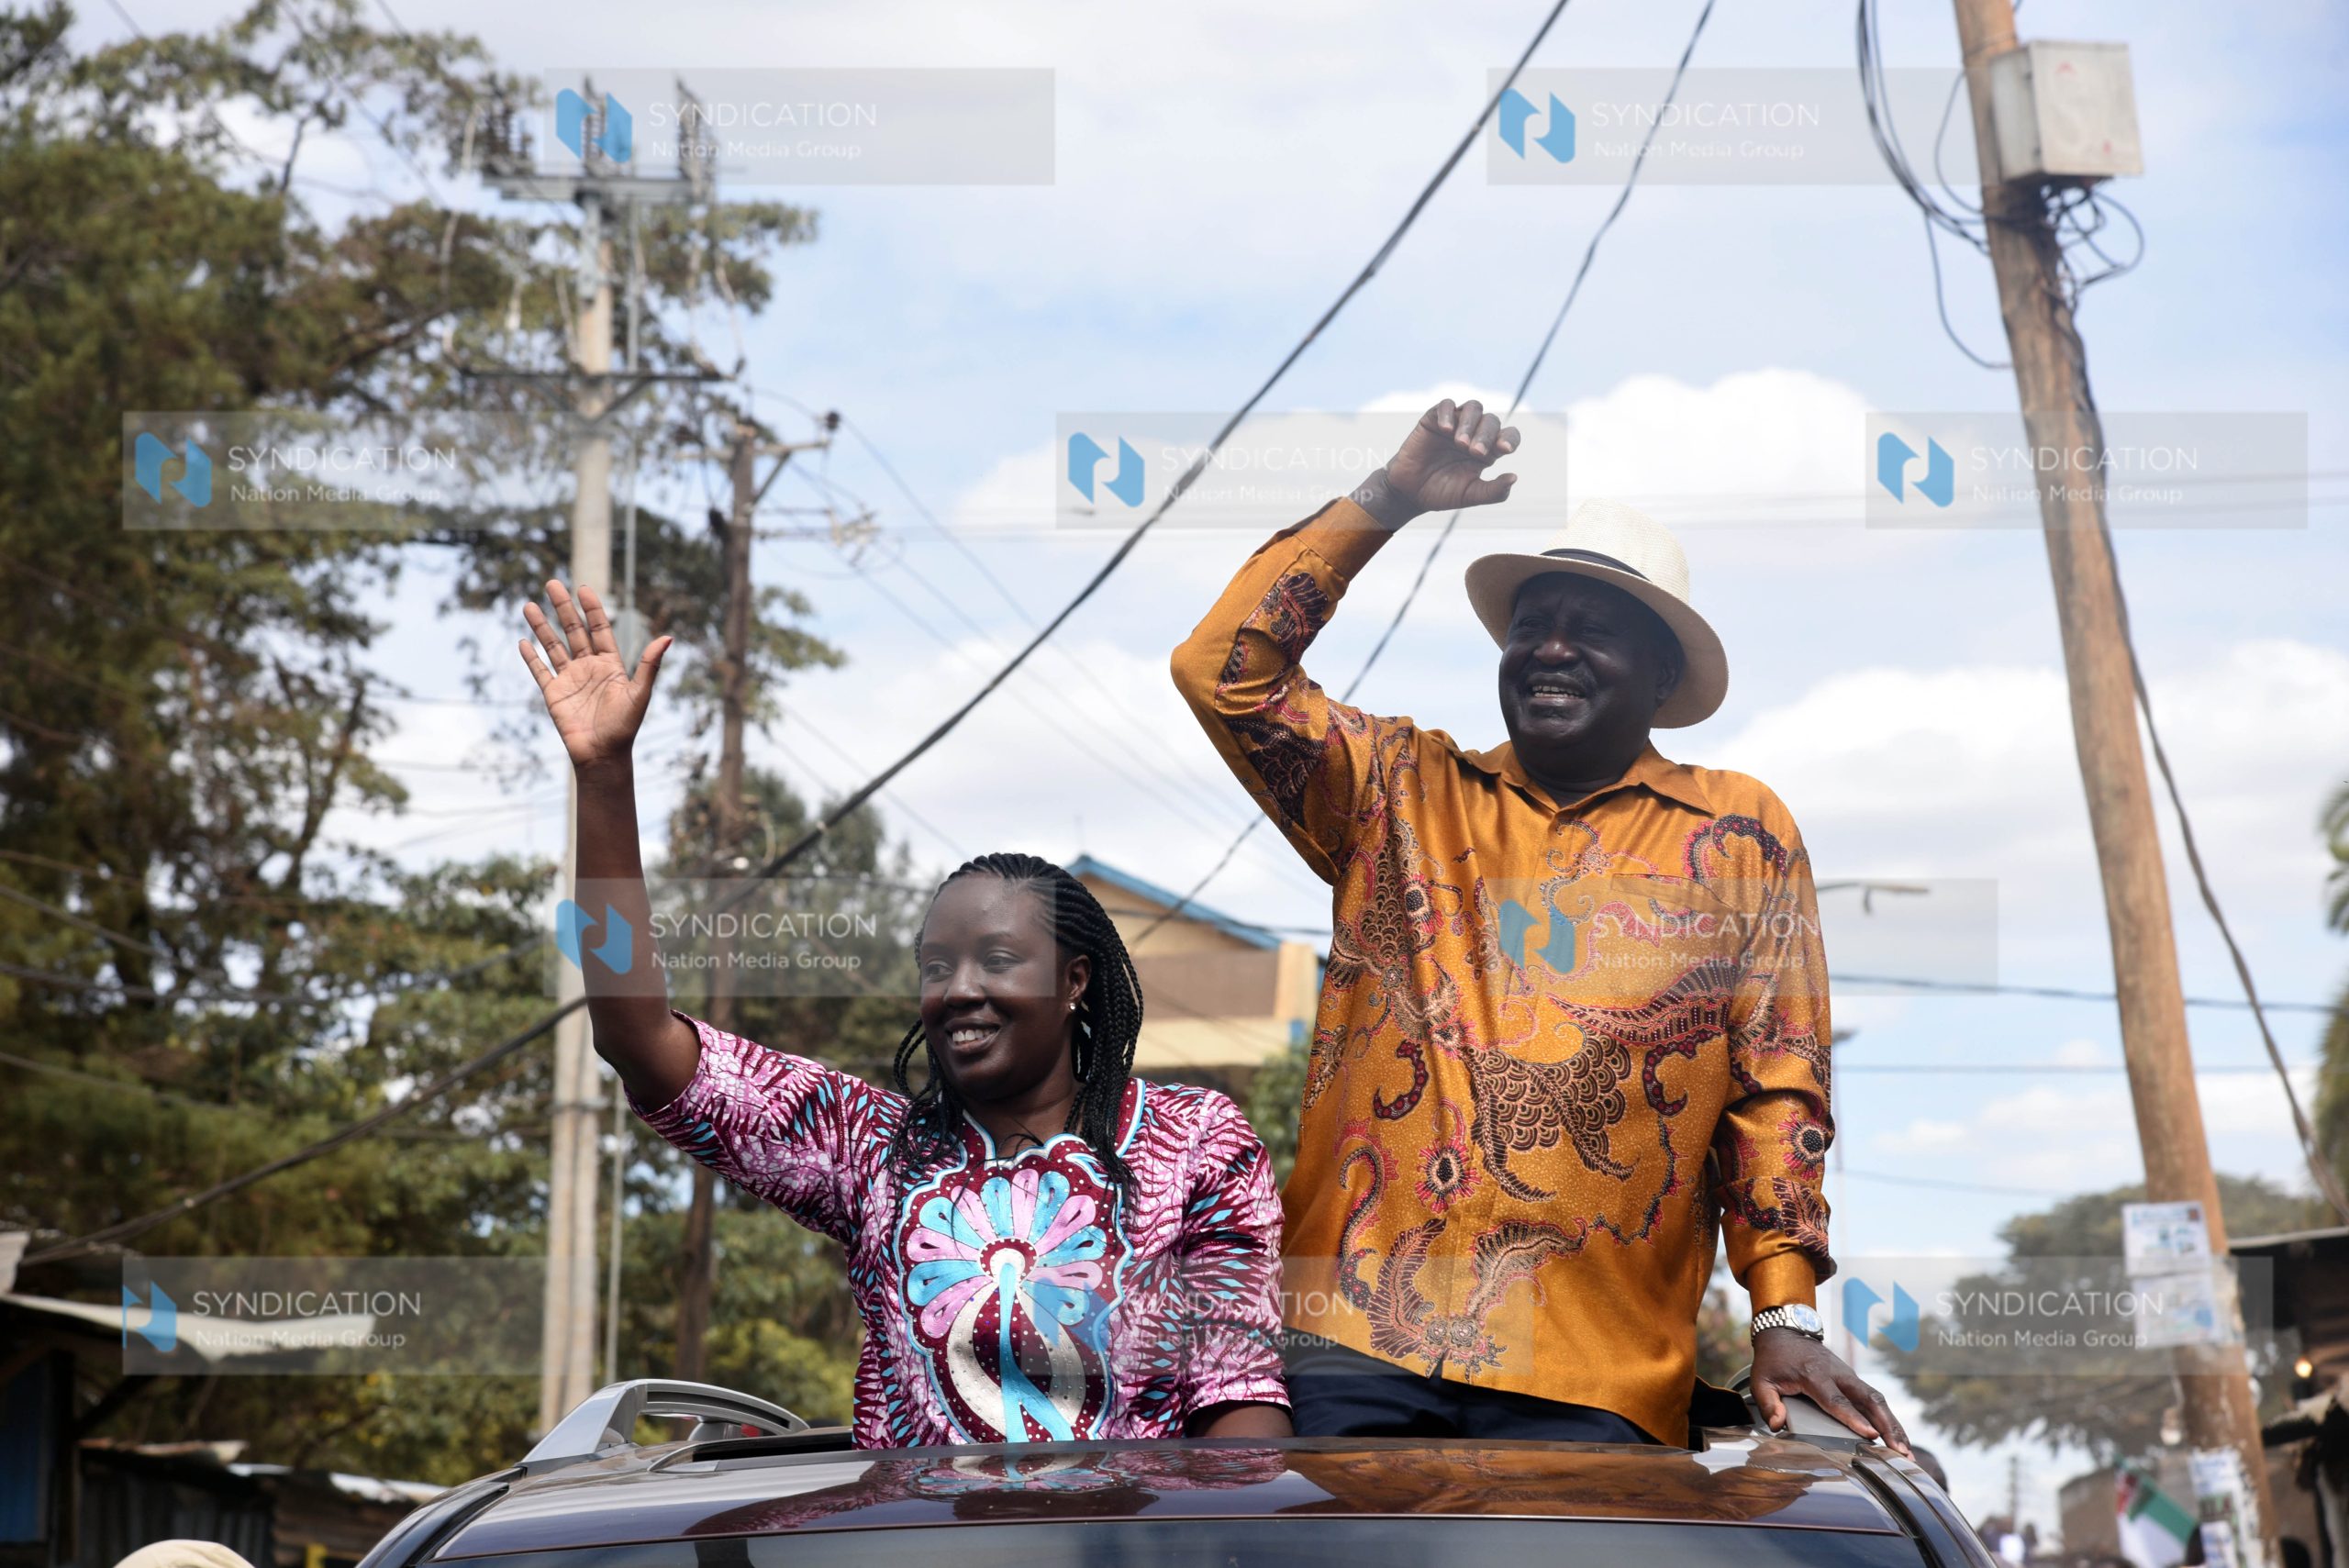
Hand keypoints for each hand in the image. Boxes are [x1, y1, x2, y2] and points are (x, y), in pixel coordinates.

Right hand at [518, 580, 672, 771]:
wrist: (603, 756)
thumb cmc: (625, 727)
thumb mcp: (639, 693)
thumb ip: (649, 665)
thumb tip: (668, 637)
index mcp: (610, 665)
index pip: (599, 629)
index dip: (592, 609)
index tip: (583, 588)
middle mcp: (589, 667)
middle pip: (573, 631)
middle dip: (563, 608)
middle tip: (552, 583)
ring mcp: (569, 679)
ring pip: (553, 646)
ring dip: (542, 626)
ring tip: (529, 605)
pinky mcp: (553, 694)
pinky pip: (540, 671)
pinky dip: (531, 657)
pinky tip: (523, 641)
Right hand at [1373, 397, 1520, 519]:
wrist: (1410, 493)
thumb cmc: (1442, 493)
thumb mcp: (1470, 495)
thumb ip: (1494, 491)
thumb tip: (1514, 477)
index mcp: (1488, 451)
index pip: (1509, 436)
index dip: (1510, 439)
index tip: (1504, 450)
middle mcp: (1475, 434)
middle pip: (1491, 421)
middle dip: (1485, 435)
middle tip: (1475, 452)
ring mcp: (1455, 424)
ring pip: (1473, 408)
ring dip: (1470, 423)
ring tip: (1460, 443)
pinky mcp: (1434, 419)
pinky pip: (1446, 405)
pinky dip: (1448, 413)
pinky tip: (1445, 429)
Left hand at [1750, 1327, 1911, 1455]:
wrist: (1785, 1333)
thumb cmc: (1773, 1360)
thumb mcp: (1760, 1380)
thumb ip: (1768, 1403)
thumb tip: (1777, 1425)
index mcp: (1814, 1375)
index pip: (1836, 1400)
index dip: (1853, 1418)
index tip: (1870, 1435)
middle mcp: (1838, 1374)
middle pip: (1868, 1399)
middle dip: (1886, 1426)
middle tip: (1900, 1451)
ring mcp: (1849, 1376)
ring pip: (1877, 1400)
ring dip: (1893, 1425)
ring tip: (1906, 1453)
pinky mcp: (1854, 1381)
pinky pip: (1874, 1400)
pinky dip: (1888, 1419)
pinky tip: (1898, 1439)